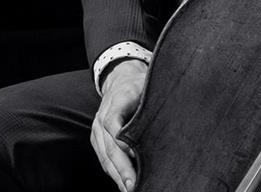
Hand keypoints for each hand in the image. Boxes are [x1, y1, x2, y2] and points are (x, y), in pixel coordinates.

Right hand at [91, 59, 147, 190]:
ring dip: (117, 175)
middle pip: (109, 147)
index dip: (122, 141)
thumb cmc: (139, 86)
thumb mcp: (147, 88)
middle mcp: (101, 117)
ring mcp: (97, 130)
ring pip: (105, 157)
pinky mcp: (97, 139)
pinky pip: (103, 159)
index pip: (113, 123)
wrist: (120, 80)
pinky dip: (113, 173)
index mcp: (116, 101)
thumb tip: (163, 128)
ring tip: (130, 190)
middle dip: (122, 169)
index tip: (135, 156)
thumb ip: (150, 106)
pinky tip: (123, 184)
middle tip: (133, 185)